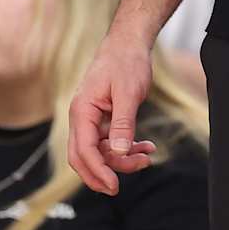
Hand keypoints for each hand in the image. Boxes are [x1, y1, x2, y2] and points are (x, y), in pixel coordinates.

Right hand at [68, 36, 158, 195]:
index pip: (84, 150)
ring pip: (100, 152)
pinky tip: (146, 148)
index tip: (114, 186)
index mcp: (82, 111)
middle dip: (103, 173)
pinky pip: (111, 142)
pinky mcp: (104, 119)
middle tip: (122, 186)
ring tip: (147, 157)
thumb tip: (119, 152)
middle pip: (85, 157)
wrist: (129, 43)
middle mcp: (82, 117)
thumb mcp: (128, 93)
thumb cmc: (126, 62)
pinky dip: (127, 148)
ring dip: (121, 160)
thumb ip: (123, 123)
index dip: (98, 171)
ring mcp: (92, 119)